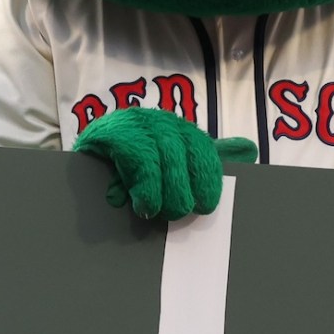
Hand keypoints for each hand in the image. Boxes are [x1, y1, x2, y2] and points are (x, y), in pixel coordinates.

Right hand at [72, 108, 256, 221]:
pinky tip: (142, 205)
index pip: (204, 149)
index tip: (205, 204)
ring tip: (157, 213)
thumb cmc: (131, 169)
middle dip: (186, 188)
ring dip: (164, 192)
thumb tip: (250, 150)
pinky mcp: (113, 133)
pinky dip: (144, 187)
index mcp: (179, 128)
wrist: (84, 162)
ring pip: (165, 158)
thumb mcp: (173, 162)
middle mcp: (160, 120)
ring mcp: (136, 123)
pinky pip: (139, 159)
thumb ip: (207, 157)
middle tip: (179, 212)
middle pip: (187, 153)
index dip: (208, 178)